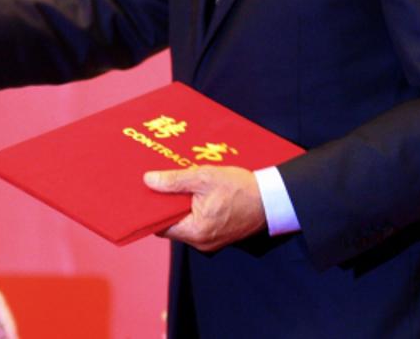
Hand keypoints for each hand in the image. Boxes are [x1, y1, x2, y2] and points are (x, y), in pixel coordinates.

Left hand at [143, 166, 265, 251]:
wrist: (271, 199)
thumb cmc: (240, 189)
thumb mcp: (204, 178)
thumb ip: (174, 181)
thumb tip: (149, 181)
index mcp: (195, 232)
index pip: (160, 226)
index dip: (153, 209)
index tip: (148, 192)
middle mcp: (201, 242)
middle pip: (172, 224)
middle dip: (167, 204)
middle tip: (163, 183)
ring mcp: (211, 240)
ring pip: (185, 222)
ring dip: (181, 204)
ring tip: (180, 184)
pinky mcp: (219, 234)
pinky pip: (197, 222)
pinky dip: (193, 208)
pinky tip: (195, 191)